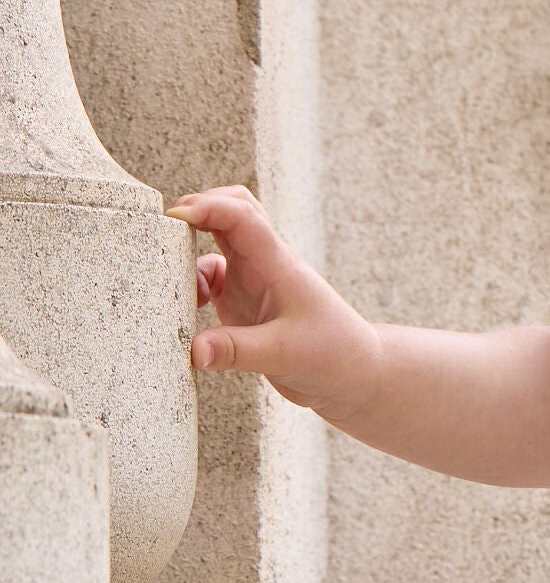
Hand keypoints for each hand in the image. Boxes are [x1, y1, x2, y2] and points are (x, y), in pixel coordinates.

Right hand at [166, 186, 380, 418]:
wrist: (354, 375)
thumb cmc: (333, 355)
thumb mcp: (284, 354)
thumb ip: (236, 351)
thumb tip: (194, 351)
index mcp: (277, 264)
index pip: (241, 215)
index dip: (207, 206)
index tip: (174, 218)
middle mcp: (263, 265)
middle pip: (229, 211)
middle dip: (196, 209)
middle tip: (163, 231)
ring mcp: (252, 281)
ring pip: (215, 242)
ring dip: (189, 249)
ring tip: (168, 276)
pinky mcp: (243, 302)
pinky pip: (210, 278)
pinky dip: (191, 283)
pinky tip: (186, 307)